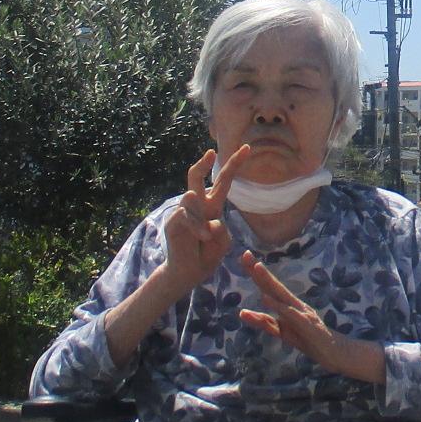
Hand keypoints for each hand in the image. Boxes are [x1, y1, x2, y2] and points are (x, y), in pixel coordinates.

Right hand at [160, 146, 250, 294]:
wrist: (188, 273)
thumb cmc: (206, 255)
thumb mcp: (222, 242)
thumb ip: (221, 230)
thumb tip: (209, 221)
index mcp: (212, 206)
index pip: (222, 181)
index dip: (234, 164)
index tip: (247, 148)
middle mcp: (197, 205)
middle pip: (196, 177)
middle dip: (204, 164)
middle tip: (212, 152)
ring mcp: (182, 212)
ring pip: (191, 198)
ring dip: (201, 218)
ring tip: (206, 237)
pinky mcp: (173, 222)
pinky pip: (186, 216)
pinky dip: (197, 227)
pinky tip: (203, 237)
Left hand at [238, 250, 386, 387]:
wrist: (335, 352)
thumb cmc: (309, 340)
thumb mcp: (282, 331)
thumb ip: (264, 321)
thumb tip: (242, 312)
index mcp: (288, 305)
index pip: (270, 287)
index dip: (257, 273)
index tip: (245, 256)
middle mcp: (294, 304)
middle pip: (274, 285)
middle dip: (259, 271)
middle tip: (246, 254)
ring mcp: (301, 312)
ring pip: (282, 295)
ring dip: (269, 281)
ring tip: (256, 268)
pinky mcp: (305, 323)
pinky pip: (289, 314)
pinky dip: (278, 306)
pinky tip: (266, 298)